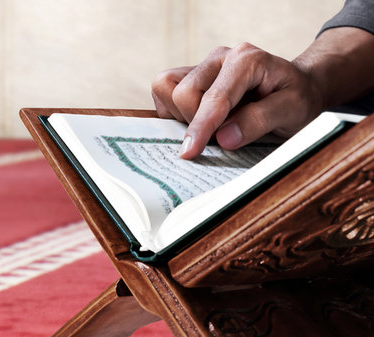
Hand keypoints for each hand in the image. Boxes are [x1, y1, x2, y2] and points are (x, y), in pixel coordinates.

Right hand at [151, 43, 322, 158]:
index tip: (189, 153)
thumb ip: (259, 121)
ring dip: (182, 115)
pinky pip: (163, 91)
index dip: (201, 128)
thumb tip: (224, 137)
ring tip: (211, 125)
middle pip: (183, 93)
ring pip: (166, 88)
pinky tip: (201, 119)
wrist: (297, 88)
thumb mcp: (293, 112)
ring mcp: (203, 65)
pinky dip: (175, 111)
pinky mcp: (191, 75)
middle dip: (196, 122)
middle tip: (221, 136)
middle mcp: (220, 58)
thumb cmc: (298, 99)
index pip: (214, 98)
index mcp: (246, 60)